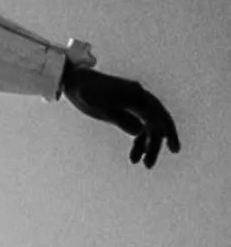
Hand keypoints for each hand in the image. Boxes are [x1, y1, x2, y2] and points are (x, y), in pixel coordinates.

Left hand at [60, 59, 180, 169]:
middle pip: (156, 123)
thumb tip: (137, 131)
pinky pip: (139, 128)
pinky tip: (134, 157)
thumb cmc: (84, 89)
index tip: (172, 148)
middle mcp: (139, 98)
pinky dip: (139, 142)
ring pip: (148, 128)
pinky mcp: (126, 111)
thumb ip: (116, 115)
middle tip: (149, 165)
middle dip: (156, 144)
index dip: (167, 131)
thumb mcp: (97, 103)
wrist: (74, 81)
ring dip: (147, 146)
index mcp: (136, 94)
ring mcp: (134, 105)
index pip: (158, 114)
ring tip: (143, 165)